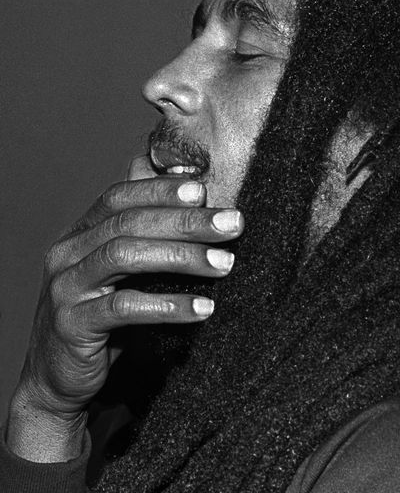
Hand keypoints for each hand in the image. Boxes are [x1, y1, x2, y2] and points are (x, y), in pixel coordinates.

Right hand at [7, 156, 243, 460]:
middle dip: (185, 220)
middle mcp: (67, 253)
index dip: (160, 189)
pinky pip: (124, 307)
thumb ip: (147, 245)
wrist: (58, 377)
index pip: (119, 197)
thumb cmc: (101, 320)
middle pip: (129, 222)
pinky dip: (167, 304)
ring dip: (181, 256)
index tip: (202, 189)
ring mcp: (65, 287)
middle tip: (231, 223)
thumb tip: (197, 210)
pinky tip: (203, 308)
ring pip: (125, 255)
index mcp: (79, 234)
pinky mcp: (71, 324)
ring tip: (225, 263)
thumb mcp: (121, 277)